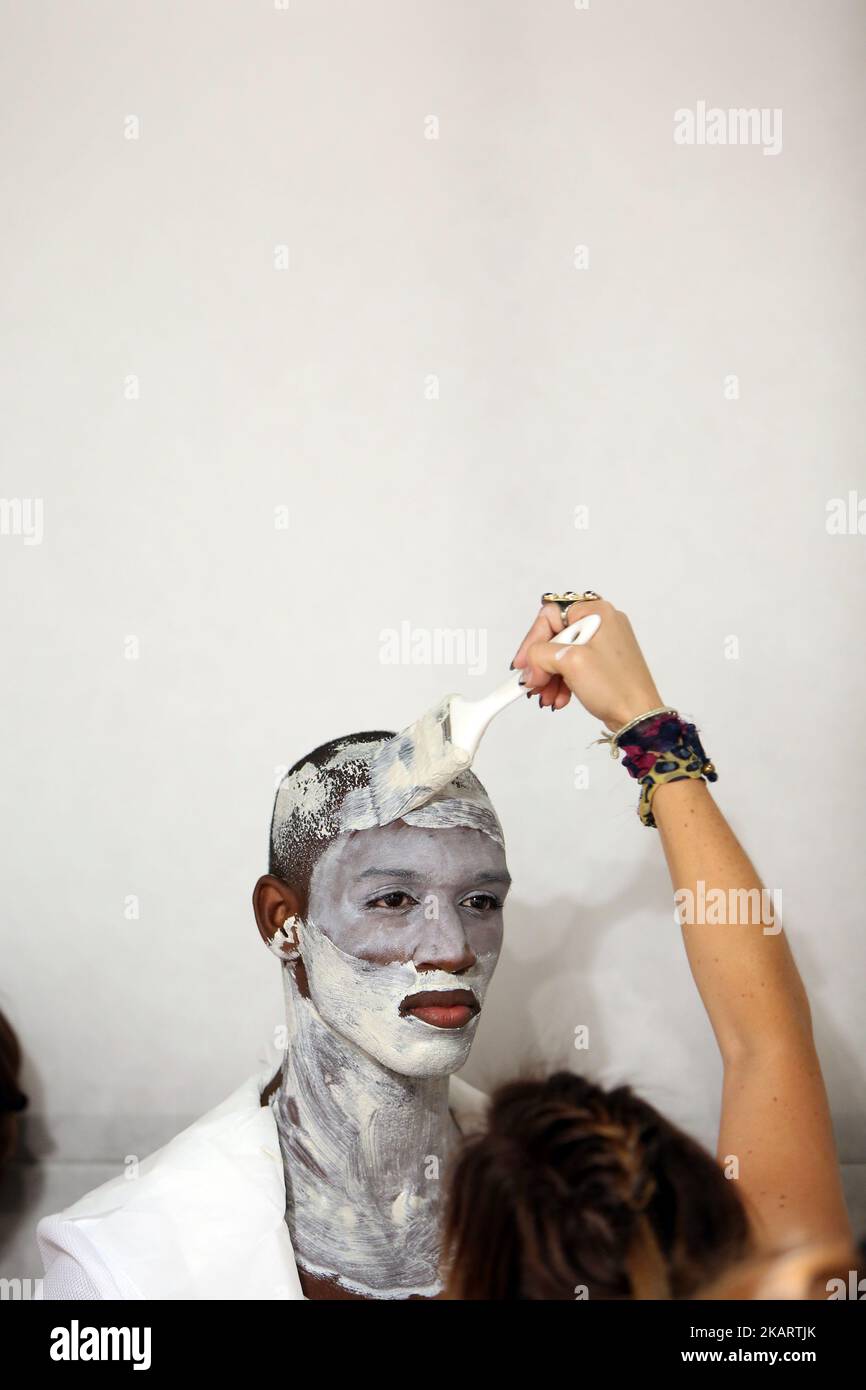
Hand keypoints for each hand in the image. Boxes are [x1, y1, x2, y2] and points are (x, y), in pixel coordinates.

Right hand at [510, 598, 664, 730]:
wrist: (639, 716)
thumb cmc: (617, 686)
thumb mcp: (570, 663)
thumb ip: (540, 654)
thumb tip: (529, 663)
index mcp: (597, 612)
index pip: (550, 616)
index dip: (532, 640)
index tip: (522, 664)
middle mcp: (601, 623)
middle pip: (555, 636)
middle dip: (541, 663)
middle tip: (533, 683)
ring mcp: (603, 643)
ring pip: (562, 653)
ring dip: (550, 676)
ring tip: (545, 697)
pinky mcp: (603, 662)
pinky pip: (573, 665)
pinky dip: (562, 681)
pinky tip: (559, 698)